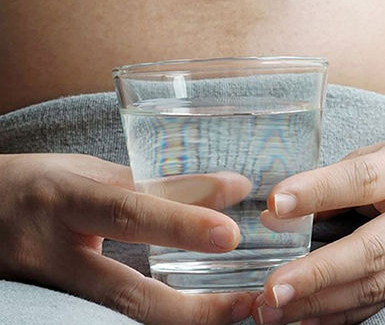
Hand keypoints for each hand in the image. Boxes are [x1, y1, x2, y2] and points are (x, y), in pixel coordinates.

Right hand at [0, 153, 255, 323]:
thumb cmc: (38, 186)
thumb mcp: (91, 174)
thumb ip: (155, 184)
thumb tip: (229, 187)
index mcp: (65, 200)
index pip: (128, 212)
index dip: (181, 223)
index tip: (230, 233)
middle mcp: (53, 252)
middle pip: (123, 292)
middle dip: (190, 309)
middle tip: (247, 303)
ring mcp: (48, 291)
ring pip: (117, 318)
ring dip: (180, 321)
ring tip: (232, 313)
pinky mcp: (51, 311)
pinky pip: (107, 320)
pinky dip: (153, 320)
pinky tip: (189, 316)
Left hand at [252, 129, 384, 323]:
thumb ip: (348, 176)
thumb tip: (287, 208)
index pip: (364, 178)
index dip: (319, 190)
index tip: (276, 203)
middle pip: (374, 249)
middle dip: (318, 275)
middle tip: (270, 292)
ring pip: (381, 287)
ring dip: (325, 305)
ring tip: (276, 314)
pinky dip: (351, 316)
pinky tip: (314, 322)